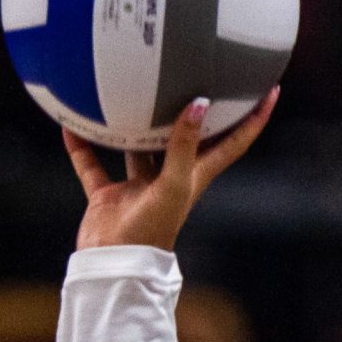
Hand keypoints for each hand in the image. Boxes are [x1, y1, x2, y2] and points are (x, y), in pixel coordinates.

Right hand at [65, 88, 278, 252]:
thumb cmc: (152, 231)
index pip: (233, 142)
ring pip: (138, 148)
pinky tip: (71, 126)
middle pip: (188, 138)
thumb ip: (183, 145)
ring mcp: (139, 187)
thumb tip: (198, 103)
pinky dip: (82, 148)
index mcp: (196, 176)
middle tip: (199, 74)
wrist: (114, 267)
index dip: (254, 119)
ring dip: (133, 126)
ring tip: (130, 90)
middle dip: (196, 112)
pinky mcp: (109, 196)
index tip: (270, 91)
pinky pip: (93, 166)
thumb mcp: (174, 185)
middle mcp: (170, 178)